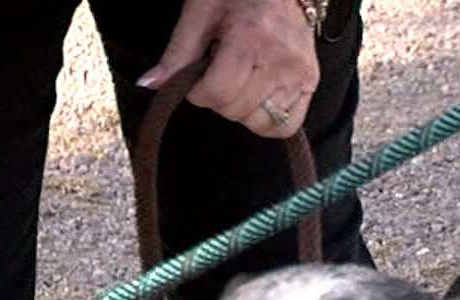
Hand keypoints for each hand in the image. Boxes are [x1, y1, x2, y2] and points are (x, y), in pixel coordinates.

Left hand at [139, 0, 317, 138]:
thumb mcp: (199, 14)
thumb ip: (176, 53)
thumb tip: (148, 85)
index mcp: (249, 38)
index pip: (217, 93)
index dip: (197, 92)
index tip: (198, 74)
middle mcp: (280, 59)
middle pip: (235, 110)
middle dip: (218, 98)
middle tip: (222, 70)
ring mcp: (299, 73)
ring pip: (258, 122)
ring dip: (241, 110)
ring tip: (242, 79)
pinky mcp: (311, 82)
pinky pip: (285, 126)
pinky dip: (267, 121)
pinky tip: (258, 98)